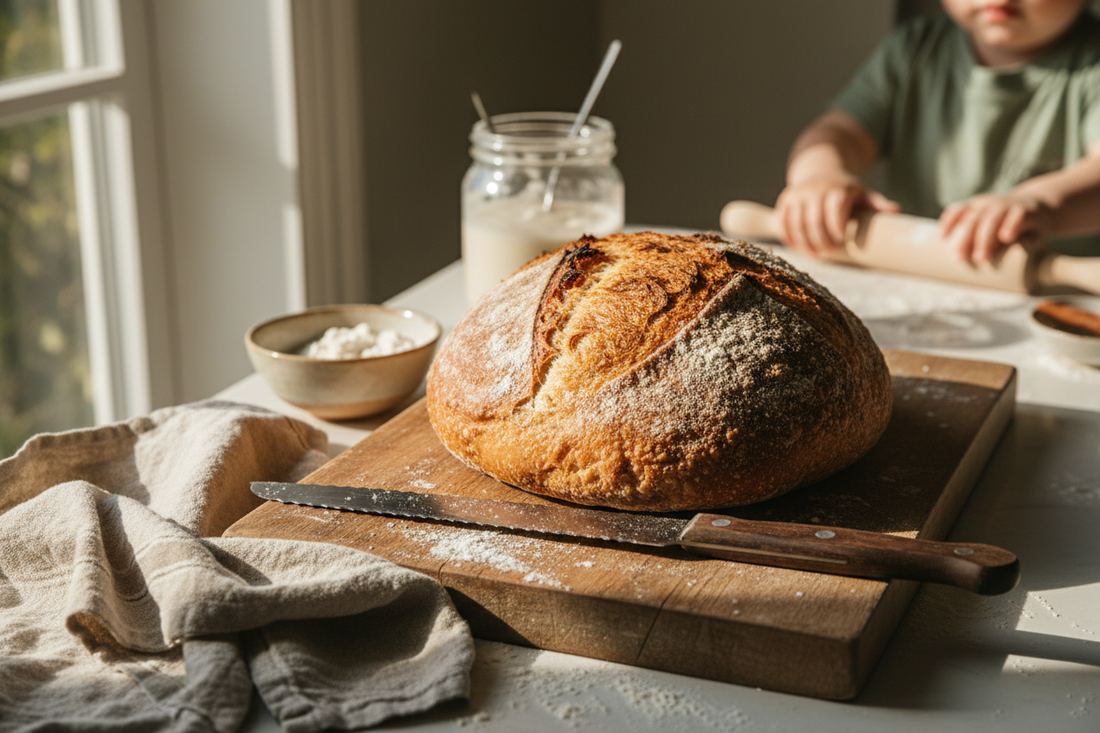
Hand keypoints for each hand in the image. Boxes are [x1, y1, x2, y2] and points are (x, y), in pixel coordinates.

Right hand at [775, 177, 898, 256]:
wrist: (820, 170)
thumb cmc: (845, 189)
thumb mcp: (862, 193)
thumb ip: (876, 203)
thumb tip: (895, 210)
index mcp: (837, 189)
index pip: (835, 209)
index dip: (836, 227)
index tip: (840, 241)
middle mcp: (816, 190)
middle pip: (815, 220)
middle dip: (821, 240)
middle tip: (828, 253)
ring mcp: (798, 194)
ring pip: (797, 222)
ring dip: (804, 242)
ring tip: (814, 254)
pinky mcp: (786, 199)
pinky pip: (783, 220)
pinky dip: (788, 235)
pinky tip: (796, 246)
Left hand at [939, 192, 1052, 263]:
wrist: (1043, 207)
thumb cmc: (1009, 224)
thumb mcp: (992, 230)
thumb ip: (980, 242)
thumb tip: (965, 266)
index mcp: (977, 207)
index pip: (958, 210)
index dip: (949, 222)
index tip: (942, 238)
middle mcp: (989, 204)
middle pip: (973, 219)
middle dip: (965, 240)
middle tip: (960, 259)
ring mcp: (1007, 205)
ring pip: (992, 218)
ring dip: (985, 239)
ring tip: (981, 258)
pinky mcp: (1026, 210)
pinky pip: (1017, 215)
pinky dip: (1011, 225)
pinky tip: (1006, 238)